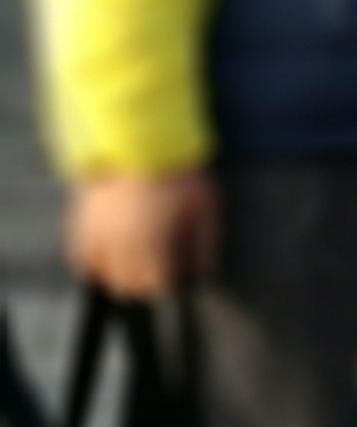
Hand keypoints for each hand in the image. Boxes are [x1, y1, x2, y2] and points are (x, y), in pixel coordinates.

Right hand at [69, 171, 219, 299]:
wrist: (143, 141)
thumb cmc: (180, 175)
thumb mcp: (205, 207)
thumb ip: (206, 244)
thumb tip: (205, 272)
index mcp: (154, 242)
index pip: (157, 284)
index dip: (171, 283)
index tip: (179, 272)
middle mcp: (122, 244)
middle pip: (130, 285)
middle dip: (148, 283)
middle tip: (162, 267)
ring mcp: (98, 234)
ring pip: (105, 276)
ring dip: (122, 276)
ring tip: (139, 262)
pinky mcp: (83, 223)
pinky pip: (81, 259)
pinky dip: (95, 265)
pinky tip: (111, 259)